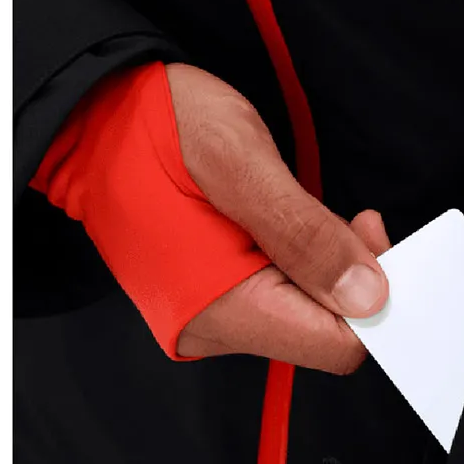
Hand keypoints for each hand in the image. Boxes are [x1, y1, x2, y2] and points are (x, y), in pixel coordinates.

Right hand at [168, 64, 390, 373]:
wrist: (92, 118)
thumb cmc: (155, 125)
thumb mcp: (239, 161)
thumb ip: (305, 232)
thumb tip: (368, 296)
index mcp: (218, 307)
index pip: (332, 346)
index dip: (371, 299)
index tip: (369, 235)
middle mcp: (212, 326)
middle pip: (323, 334)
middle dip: (349, 277)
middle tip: (346, 215)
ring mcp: (209, 315)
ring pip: (305, 314)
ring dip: (324, 264)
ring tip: (299, 208)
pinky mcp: (211, 297)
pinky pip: (280, 297)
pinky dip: (302, 263)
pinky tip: (287, 223)